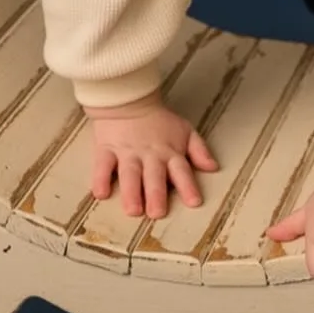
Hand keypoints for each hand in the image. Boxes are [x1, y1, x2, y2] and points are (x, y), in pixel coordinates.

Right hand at [87, 95, 217, 218]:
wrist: (128, 100)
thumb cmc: (159, 121)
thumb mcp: (185, 130)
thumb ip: (199, 150)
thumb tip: (213, 167)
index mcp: (169, 152)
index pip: (181, 170)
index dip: (188, 186)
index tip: (194, 202)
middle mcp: (149, 155)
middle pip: (154, 175)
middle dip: (156, 194)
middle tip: (157, 212)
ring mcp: (127, 152)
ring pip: (129, 173)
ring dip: (131, 191)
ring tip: (133, 209)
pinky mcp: (106, 149)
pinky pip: (102, 165)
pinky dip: (100, 179)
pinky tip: (101, 193)